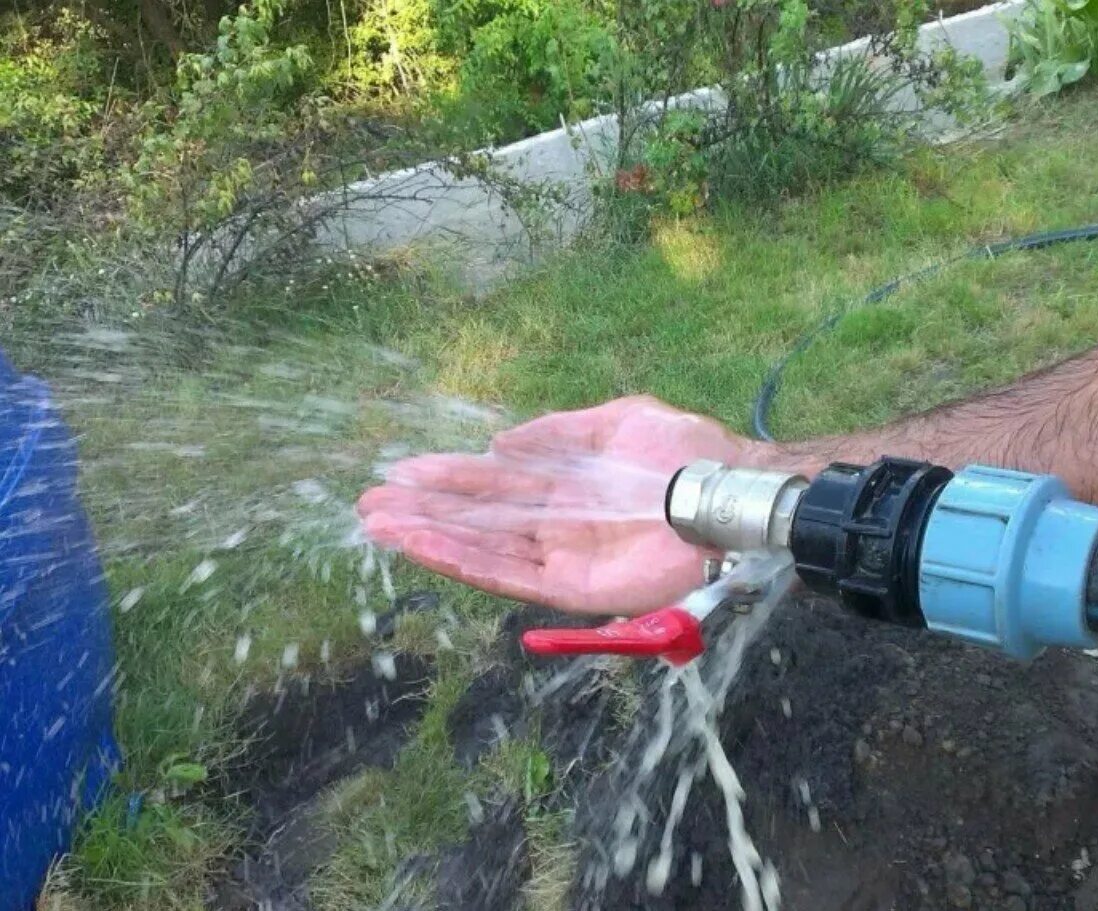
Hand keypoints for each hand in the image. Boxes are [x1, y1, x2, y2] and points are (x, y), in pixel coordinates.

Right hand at [357, 396, 758, 614]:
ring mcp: (563, 558)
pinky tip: (429, 549)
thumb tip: (502, 442)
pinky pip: (513, 579)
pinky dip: (468, 564)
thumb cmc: (688, 452)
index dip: (445, 481)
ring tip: (380, 527)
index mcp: (565, 486)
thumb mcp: (619, 420)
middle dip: (423, 512)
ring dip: (431, 539)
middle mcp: (556, 525)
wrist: (729, 489)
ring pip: (484, 551)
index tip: (399, 472)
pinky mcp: (576, 588)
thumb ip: (560, 431)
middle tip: (367, 504)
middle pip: (477, 522)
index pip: (492, 487)